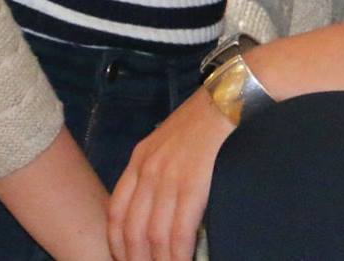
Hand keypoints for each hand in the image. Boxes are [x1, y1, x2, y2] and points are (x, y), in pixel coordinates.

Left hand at [108, 89, 233, 260]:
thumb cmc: (203, 121)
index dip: (117, 243)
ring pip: (153, 235)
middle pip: (131, 229)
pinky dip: (179, 254)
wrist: (228, 98)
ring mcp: (169, 177)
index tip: (126, 260)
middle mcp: (148, 170)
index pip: (115, 212)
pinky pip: (179, 230)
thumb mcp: (166, 141)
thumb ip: (155, 169)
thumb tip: (156, 205)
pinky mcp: (192, 183)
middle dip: (136, 259)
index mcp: (139, 160)